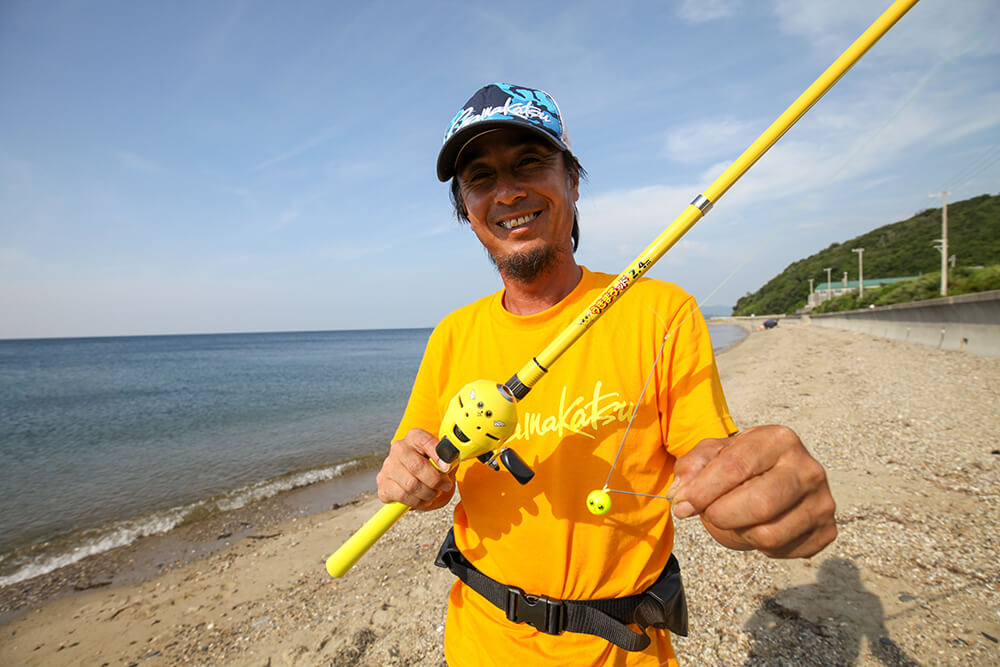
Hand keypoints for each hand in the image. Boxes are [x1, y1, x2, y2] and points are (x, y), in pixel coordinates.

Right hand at [376, 428, 455, 510]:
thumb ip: (447, 457)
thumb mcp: (442, 458)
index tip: (447, 468)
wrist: (415, 477)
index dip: (438, 456)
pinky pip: (402, 496)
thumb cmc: (431, 465)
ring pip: (410, 485)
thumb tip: (448, 462)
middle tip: (444, 486)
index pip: (425, 441)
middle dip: (435, 481)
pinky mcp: (383, 484)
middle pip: (417, 467)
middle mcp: (398, 448)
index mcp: (414, 436)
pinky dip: (416, 502)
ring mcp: (388, 466)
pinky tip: (422, 499)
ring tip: (433, 493)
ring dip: (428, 494)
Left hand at [668, 425, 836, 557]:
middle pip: (760, 504)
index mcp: (779, 439)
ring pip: (769, 535)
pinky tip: (759, 526)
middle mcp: (808, 468)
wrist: (774, 476)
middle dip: (722, 515)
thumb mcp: (713, 452)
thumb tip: (682, 493)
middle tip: (709, 514)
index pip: (736, 467)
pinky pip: (782, 551)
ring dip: (739, 533)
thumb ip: (692, 466)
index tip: (682, 505)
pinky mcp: (827, 530)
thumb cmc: (740, 463)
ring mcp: (822, 501)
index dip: (703, 491)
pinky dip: (760, 546)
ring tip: (736, 518)